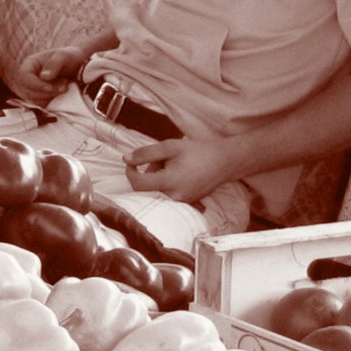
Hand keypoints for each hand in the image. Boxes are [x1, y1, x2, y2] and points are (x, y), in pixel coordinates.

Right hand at [22, 47, 87, 103]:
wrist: (79, 66)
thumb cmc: (70, 58)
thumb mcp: (64, 56)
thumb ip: (54, 64)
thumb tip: (44, 77)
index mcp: (30, 64)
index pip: (24, 77)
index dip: (36, 85)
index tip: (50, 87)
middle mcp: (28, 77)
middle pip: (27, 91)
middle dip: (46, 92)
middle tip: (64, 86)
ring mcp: (33, 88)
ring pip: (34, 100)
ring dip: (50, 97)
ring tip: (64, 88)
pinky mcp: (40, 97)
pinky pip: (41, 105)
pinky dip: (51, 102)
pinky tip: (61, 94)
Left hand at [125, 135, 240, 203]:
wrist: (224, 161)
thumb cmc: (197, 152)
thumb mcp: (169, 147)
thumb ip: (145, 153)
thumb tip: (125, 159)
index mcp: (169, 182)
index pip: (138, 184)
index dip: (130, 172)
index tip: (132, 162)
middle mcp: (175, 197)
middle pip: (148, 187)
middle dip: (148, 172)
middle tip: (161, 160)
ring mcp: (182, 202)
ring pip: (157, 190)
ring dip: (158, 177)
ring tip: (173, 164)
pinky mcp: (187, 203)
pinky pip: (168, 194)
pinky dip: (167, 183)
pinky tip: (178, 173)